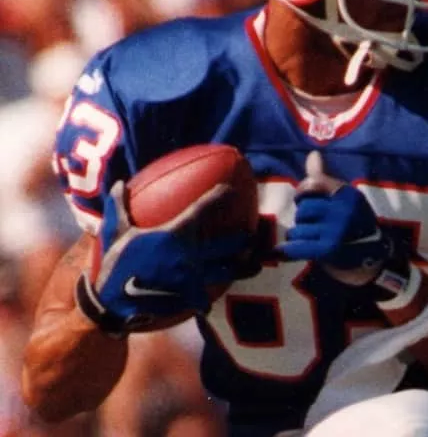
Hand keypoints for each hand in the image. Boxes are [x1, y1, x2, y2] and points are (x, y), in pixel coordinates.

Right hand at [76, 181, 259, 334]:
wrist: (112, 304)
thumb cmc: (114, 264)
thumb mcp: (115, 233)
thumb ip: (120, 207)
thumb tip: (119, 182)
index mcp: (174, 235)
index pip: (201, 210)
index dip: (217, 197)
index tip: (229, 189)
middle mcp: (189, 255)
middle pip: (225, 244)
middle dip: (242, 238)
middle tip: (254, 233)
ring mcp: (192, 278)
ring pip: (225, 272)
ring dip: (242, 268)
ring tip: (255, 266)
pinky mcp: (189, 298)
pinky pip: (206, 298)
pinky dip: (212, 298)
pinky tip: (219, 298)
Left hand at [277, 152, 392, 284]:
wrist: (370, 260)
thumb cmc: (353, 223)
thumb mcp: (344, 199)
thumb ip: (324, 178)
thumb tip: (312, 154)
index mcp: (347, 194)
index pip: (312, 184)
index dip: (303, 192)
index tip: (304, 199)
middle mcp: (343, 210)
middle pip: (303, 208)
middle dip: (303, 217)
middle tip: (312, 224)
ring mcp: (336, 230)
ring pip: (298, 228)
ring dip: (299, 235)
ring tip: (309, 238)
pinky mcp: (328, 250)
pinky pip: (297, 246)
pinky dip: (290, 250)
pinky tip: (288, 250)